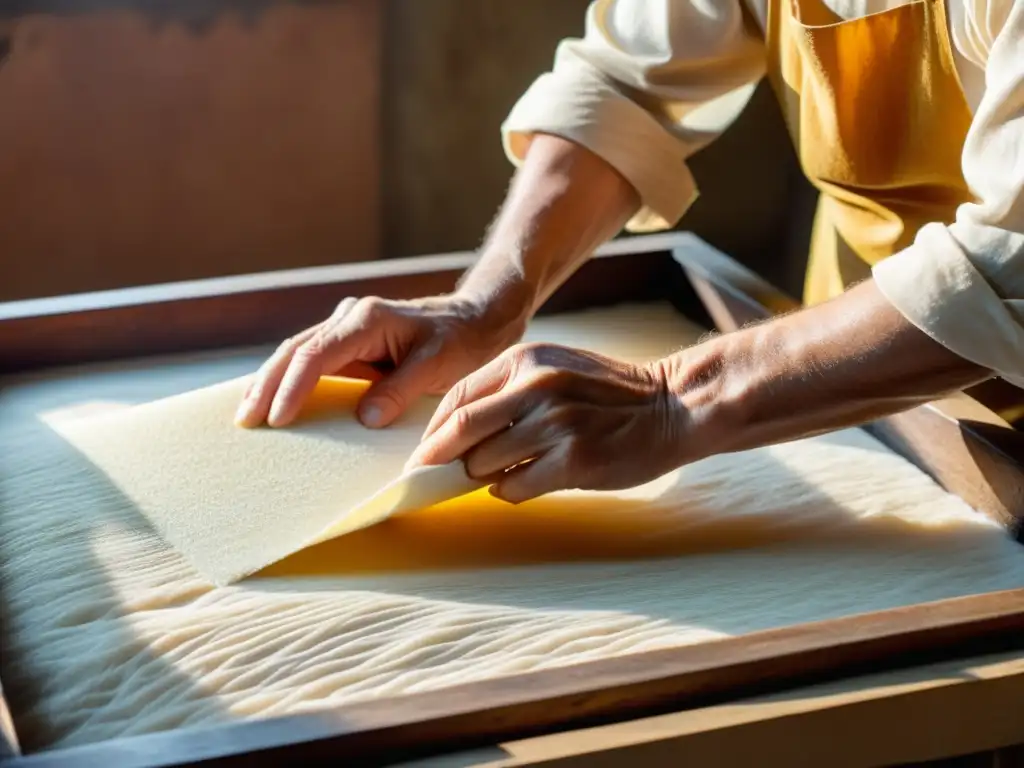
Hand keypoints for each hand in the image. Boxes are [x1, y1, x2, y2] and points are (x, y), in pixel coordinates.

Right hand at [235, 295, 526, 428]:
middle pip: (295, 351)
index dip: (293, 388)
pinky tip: (271, 401)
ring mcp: (345, 329)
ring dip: (269, 383)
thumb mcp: (438, 365)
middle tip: (245, 421)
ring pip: (296, 353)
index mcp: (367, 320)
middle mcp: (349, 318)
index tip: (279, 419)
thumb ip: (401, 390)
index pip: (316, 355)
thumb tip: (363, 418)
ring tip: (246, 415)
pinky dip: (287, 380)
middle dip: (266, 386)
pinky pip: (309, 360)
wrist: (475, 321)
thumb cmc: (460, 342)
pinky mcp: (348, 343)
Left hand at [405, 342, 691, 502]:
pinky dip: (508, 491)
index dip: (436, 429)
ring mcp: (555, 424)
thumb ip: (510, 389)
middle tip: (429, 475)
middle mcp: (536, 387)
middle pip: (461, 430)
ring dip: (481, 476)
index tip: (426, 450)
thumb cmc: (610, 392)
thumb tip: (459, 429)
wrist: (674, 406)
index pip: (458, 396)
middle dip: (440, 458)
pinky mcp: (573, 460)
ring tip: (496, 474)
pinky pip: (516, 486)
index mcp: (526, 360)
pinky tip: (522, 483)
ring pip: (485, 463)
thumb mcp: (556, 367)